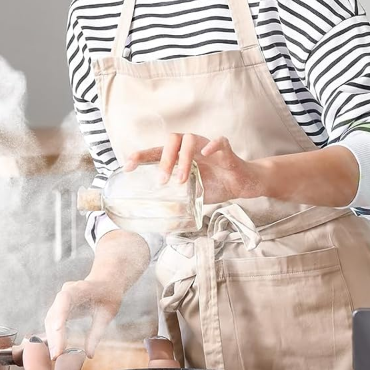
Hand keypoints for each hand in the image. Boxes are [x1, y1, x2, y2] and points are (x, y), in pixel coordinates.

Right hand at [44, 278, 123, 358]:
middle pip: (54, 313)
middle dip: (54, 334)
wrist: (107, 282)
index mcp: (79, 288)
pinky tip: (56, 348)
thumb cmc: (109, 296)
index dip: (59, 313)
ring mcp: (60, 299)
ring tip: (55, 355)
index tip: (57, 329)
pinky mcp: (59, 307)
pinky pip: (52, 321)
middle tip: (56, 355)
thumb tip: (89, 354)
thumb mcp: (107, 315)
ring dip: (51, 337)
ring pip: (50, 319)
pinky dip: (53, 334)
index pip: (65, 299)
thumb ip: (96, 333)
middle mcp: (66, 291)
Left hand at [123, 133, 264, 204]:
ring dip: (183, 158)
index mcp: (180, 157)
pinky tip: (205, 155)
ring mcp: (208, 147)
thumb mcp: (193, 197)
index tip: (127, 167)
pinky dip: (212, 146)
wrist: (242, 184)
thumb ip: (178, 206)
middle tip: (161, 181)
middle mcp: (191, 148)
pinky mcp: (227, 151)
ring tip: (181, 179)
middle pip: (171, 140)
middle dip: (163, 159)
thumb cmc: (216, 186)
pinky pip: (220, 142)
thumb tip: (161, 229)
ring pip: (190, 139)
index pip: (157, 151)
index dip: (141, 156)